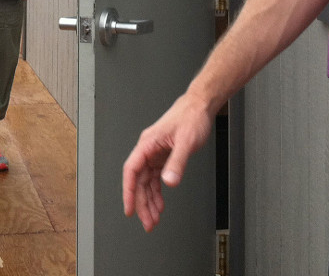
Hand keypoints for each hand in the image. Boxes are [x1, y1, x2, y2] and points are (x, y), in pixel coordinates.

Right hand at [122, 93, 213, 231]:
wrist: (200, 105)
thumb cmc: (192, 116)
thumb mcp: (186, 142)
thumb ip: (177, 163)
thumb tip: (168, 182)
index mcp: (148, 143)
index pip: (132, 171)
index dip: (128, 191)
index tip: (130, 209)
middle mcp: (148, 149)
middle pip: (139, 180)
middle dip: (142, 203)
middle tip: (148, 222)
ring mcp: (155, 152)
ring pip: (147, 181)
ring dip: (149, 200)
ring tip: (154, 218)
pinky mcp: (163, 155)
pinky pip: (156, 177)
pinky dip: (157, 191)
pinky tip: (160, 203)